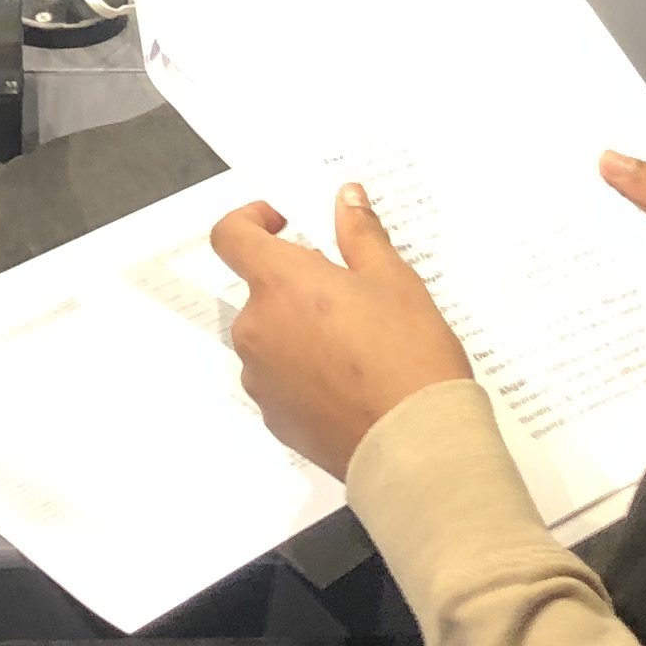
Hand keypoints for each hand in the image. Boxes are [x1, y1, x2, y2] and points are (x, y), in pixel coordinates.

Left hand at [211, 187, 476, 479]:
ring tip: (357, 343)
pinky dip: (304, 371)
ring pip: (270, 336)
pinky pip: (280, 379)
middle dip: (297, 284)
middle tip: (350, 293)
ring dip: (300, 329)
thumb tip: (347, 199)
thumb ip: (361, 235)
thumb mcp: (395, 281)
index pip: (230, 236)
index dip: (250, 220)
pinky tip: (350, 381)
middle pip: (260, 290)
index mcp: (280, 284)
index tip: (281, 223)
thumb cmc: (408, 358)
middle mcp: (258, 329)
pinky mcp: (274, 417)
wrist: (415, 445)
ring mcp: (261, 378)